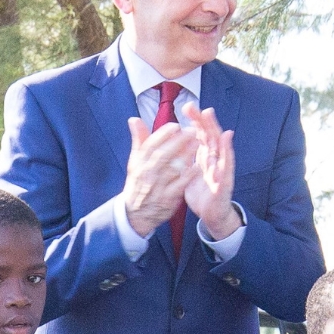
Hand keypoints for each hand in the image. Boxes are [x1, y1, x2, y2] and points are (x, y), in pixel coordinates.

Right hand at [123, 117, 197, 236]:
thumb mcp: (135, 162)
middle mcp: (146, 175)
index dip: (163, 135)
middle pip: (162, 155)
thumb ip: (139, 141)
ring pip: (171, 169)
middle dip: (177, 142)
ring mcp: (157, 188)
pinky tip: (198, 166)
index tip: (176, 125)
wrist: (136, 213)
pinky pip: (178, 186)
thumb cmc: (138, 182)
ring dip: (185, 156)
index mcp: (138, 163)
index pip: (150, 145)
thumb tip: (134, 119)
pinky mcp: (167, 199)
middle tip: (192, 131)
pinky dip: (188, 176)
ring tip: (198, 143)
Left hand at [180, 103, 239, 240]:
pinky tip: (226, 138)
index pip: (201, 135)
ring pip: (219, 143)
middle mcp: (215, 159)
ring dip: (213, 126)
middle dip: (202, 118)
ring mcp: (222, 168)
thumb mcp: (189, 172)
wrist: (211, 215)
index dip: (195, 121)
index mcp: (205, 157)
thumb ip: (186, 157)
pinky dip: (227, 150)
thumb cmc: (202, 193)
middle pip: (210, 134)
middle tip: (193, 105)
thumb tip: (177, 142)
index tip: (186, 107)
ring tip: (208, 113)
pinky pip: (227, 164)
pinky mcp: (225, 179)